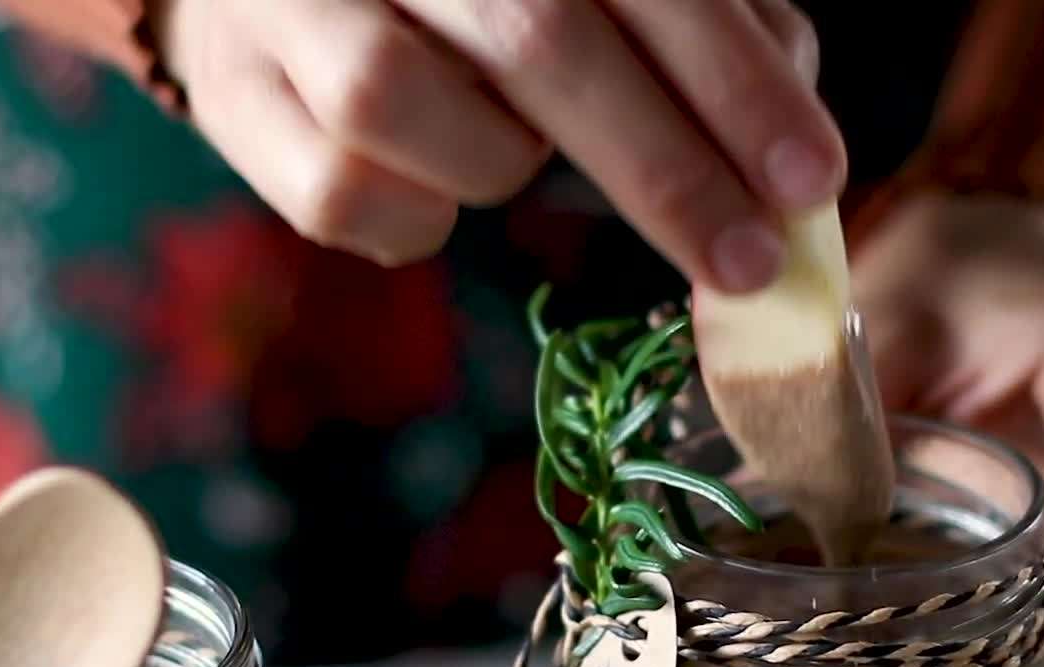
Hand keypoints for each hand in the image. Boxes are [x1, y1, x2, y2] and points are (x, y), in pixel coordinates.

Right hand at [152, 0, 843, 287]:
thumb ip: (693, 20)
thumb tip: (791, 107)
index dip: (735, 82)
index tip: (809, 180)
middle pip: (539, 40)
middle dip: (665, 169)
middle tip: (747, 263)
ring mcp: (293, 1)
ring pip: (403, 108)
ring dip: (496, 165)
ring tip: (511, 150)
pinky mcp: (234, 92)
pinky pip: (345, 196)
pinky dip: (415, 218)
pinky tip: (429, 184)